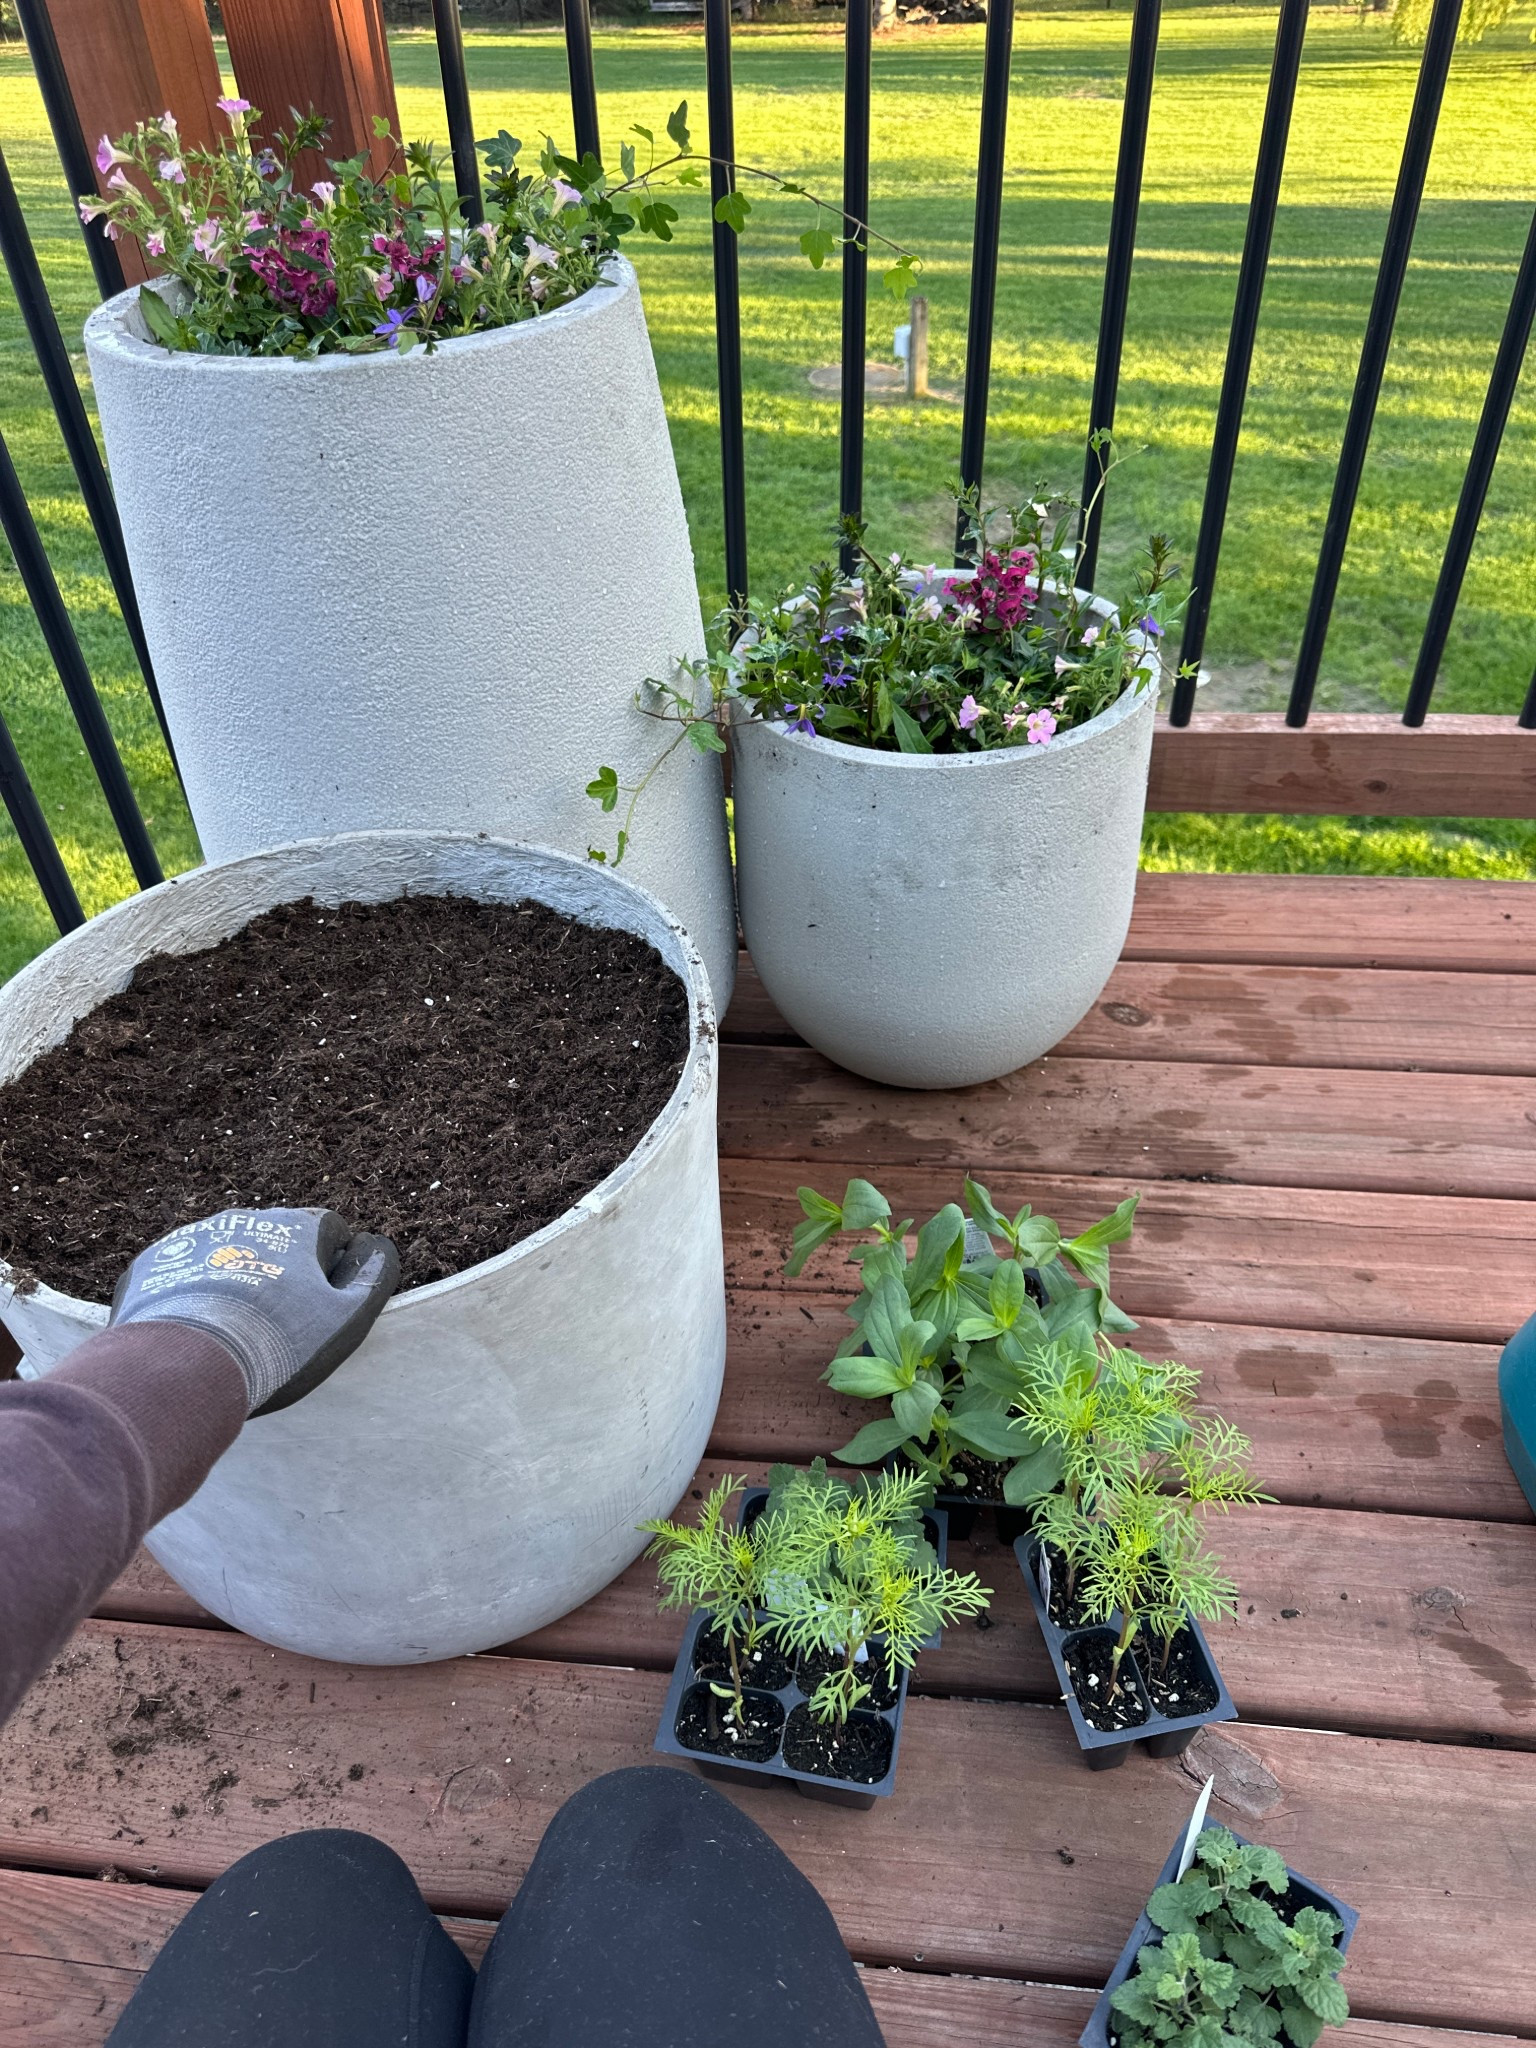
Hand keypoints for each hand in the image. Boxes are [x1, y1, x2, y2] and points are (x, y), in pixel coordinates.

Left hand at [110, 1209, 399, 1415]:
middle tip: (277, 1323)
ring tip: (232, 1330)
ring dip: (235, 1278)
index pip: (329, 1232)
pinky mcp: (154, 1262)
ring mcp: (196, 1237)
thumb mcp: (346, 1316)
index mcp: (297, 1227)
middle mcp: (247, 1219)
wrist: (187, 1360)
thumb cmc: (278, 1340)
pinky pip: (181, 1272)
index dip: (331, 1269)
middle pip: (276, 1241)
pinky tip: (194, 1330)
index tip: (321, 1304)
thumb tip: (378, 1247)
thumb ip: (372, 1277)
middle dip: (281, 1271)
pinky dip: (191, 1293)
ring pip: (227, 1253)